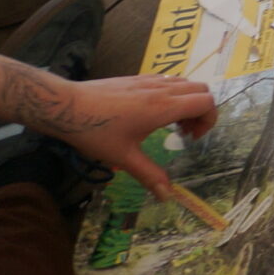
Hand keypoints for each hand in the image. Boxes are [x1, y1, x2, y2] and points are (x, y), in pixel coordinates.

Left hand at [36, 73, 217, 193]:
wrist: (65, 106)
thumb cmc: (96, 132)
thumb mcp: (123, 157)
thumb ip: (149, 174)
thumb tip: (167, 196)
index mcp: (164, 107)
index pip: (205, 102)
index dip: (208, 120)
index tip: (191, 139)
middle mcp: (162, 89)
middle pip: (200, 90)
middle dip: (201, 111)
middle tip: (184, 132)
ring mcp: (149, 80)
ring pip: (184, 83)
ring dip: (187, 101)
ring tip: (169, 123)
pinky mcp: (137, 78)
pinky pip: (168, 80)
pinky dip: (172, 94)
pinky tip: (151, 112)